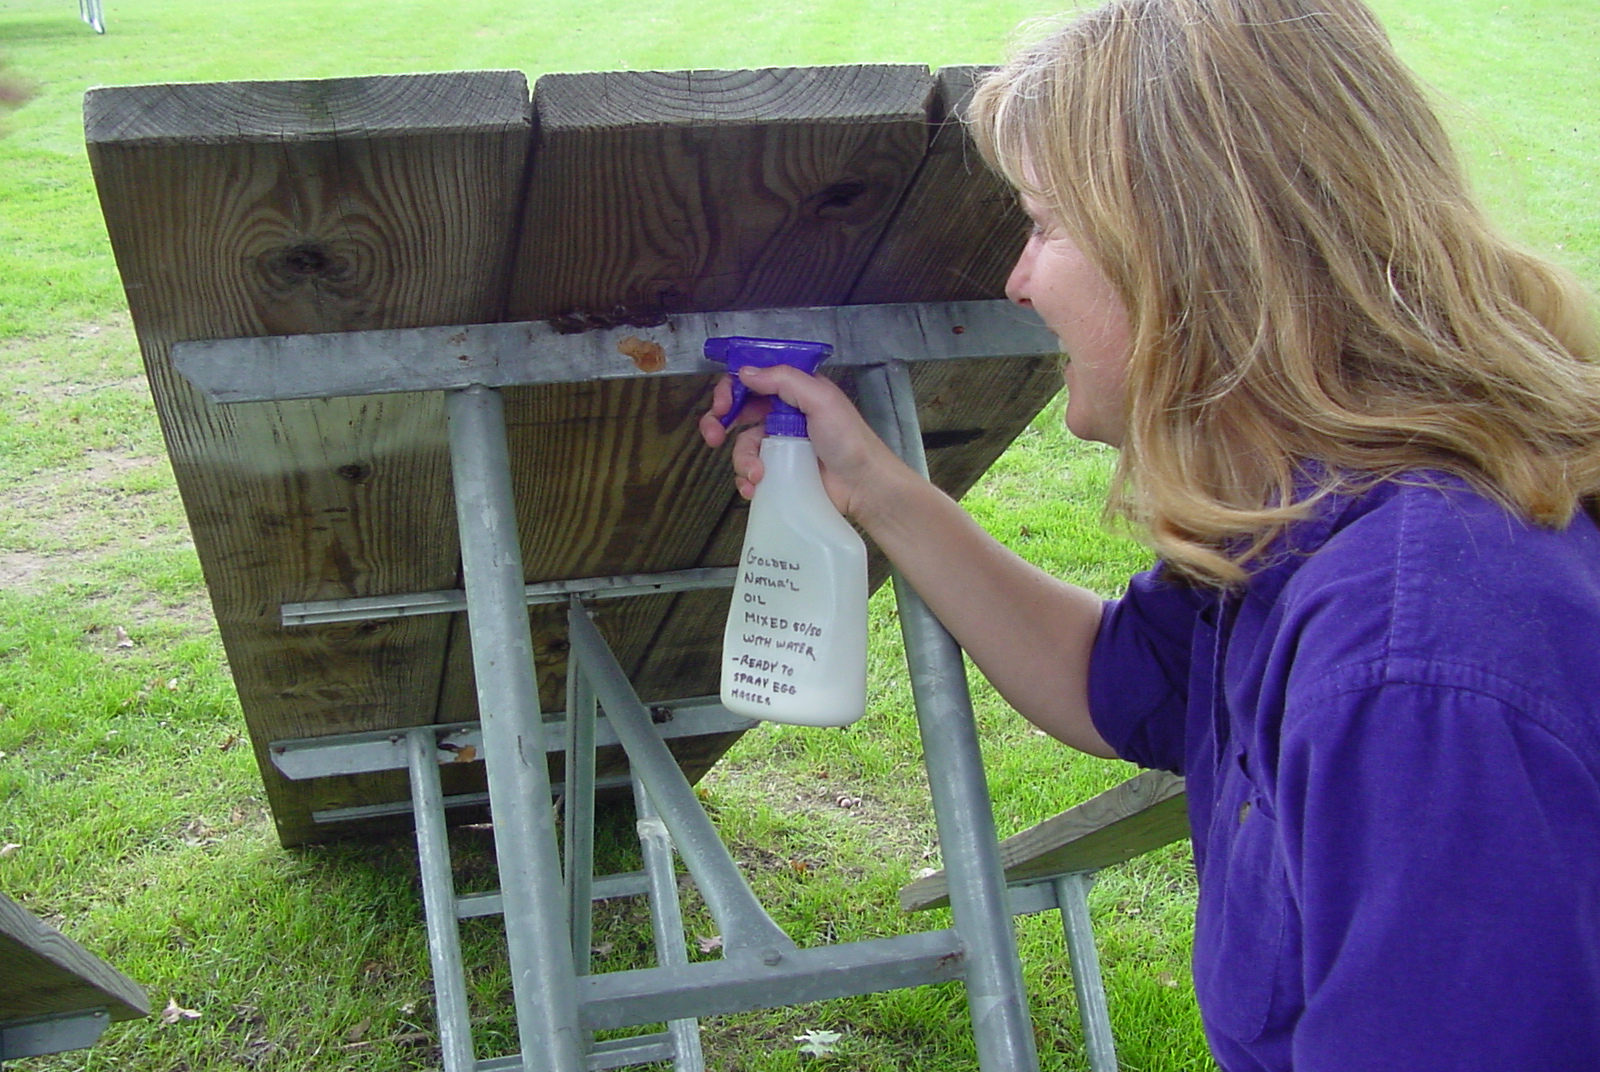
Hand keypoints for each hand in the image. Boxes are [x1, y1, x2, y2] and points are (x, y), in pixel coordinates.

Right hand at [698, 364, 906, 520]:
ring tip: (756, 475)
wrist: (864, 486)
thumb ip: (784, 380)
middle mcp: (785, 415)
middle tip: (712, 436)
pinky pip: (751, 472)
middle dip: (719, 422)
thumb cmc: (850, 440)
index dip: (732, 389)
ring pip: (743, 445)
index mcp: (795, 392)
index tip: (722, 404)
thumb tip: (745, 372)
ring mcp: (781, 445)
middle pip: (739, 412)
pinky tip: (755, 488)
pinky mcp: (780, 472)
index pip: (754, 380)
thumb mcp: (820, 400)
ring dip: (742, 460)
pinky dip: (747, 480)